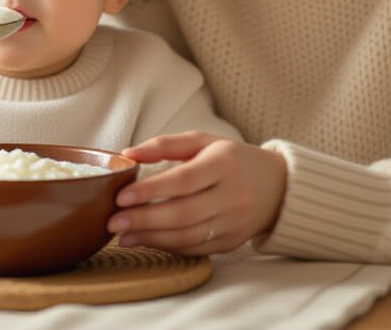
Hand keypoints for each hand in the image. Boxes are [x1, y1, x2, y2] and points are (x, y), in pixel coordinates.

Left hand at [109, 132, 286, 253]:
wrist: (278, 186)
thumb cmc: (233, 159)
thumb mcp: (203, 141)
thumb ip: (165, 145)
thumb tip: (127, 154)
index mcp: (224, 164)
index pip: (183, 180)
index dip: (151, 191)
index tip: (121, 196)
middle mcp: (232, 196)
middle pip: (183, 213)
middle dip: (144, 220)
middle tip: (113, 221)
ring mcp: (234, 222)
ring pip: (188, 236)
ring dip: (151, 237)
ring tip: (122, 234)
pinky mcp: (232, 242)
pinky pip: (195, 248)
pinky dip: (167, 246)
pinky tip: (145, 240)